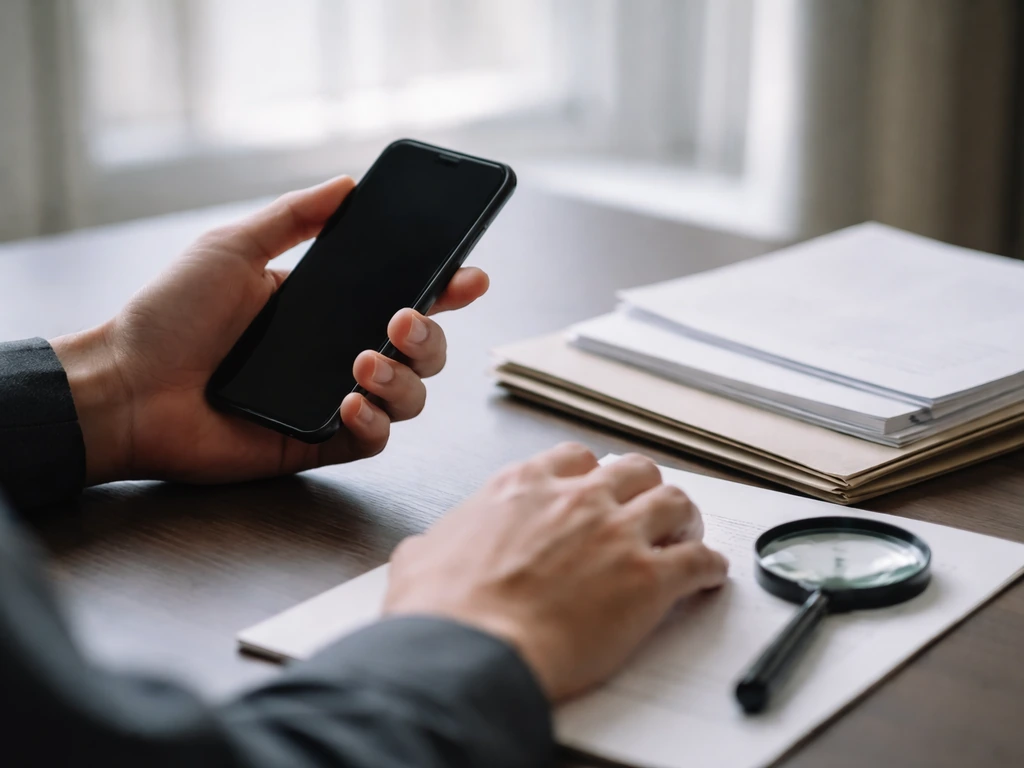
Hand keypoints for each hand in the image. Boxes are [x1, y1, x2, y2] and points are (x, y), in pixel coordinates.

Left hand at [50, 176, 488, 484]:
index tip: (470, 275)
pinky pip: (375, 439)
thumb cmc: (168, 317)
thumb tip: (349, 183)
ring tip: (363, 362)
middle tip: (400, 318)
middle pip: (423, 350)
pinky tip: (349, 402)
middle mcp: (338, 353)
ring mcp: (332, 400)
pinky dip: (374, 421)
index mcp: (325, 308)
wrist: (125, 388)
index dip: (444, 288)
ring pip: (410, 398)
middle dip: (430, 335)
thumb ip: (295, 216)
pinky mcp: (318, 442)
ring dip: (403, 379)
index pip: (403, 296)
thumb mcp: (233, 248)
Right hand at [384, 444, 728, 701]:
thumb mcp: (420, 558)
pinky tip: (709, 576)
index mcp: (523, 487)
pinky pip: (699, 560)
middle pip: (634, 470)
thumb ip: (436, 543)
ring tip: (686, 534)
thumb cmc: (444, 612)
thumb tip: (426, 551)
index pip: (574, 458)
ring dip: (684, 519)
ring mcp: (616, 534)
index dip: (591, 475)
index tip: (596, 489)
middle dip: (644, 488)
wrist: (471, 650)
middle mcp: (576, 500)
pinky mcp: (647, 580)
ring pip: (675, 501)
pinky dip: (709, 567)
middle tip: (647, 509)